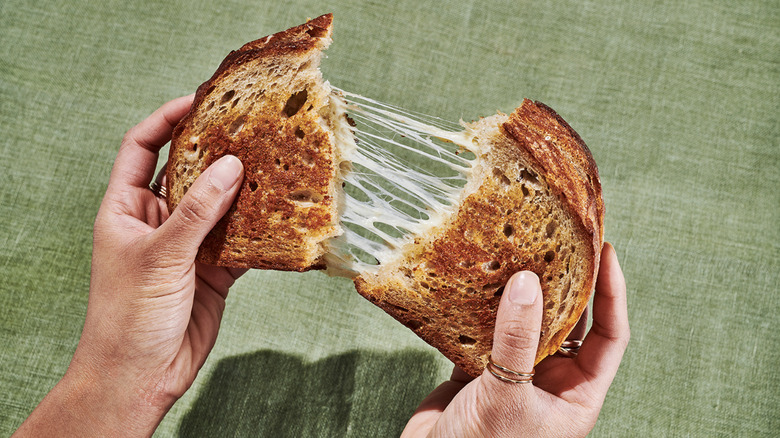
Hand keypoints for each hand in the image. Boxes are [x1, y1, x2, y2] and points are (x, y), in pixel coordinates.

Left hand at [14, 96, 244, 436]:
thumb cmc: (128, 316)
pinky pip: (239, 240)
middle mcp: (157, 220)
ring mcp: (187, 244)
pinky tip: (280, 217)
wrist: (141, 375)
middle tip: (250, 129)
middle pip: (187, 171)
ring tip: (273, 165)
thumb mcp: (160, 256)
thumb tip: (230, 165)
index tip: (199, 100)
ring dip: (243, 189)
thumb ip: (197, 211)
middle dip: (215, 151)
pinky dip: (259, 230)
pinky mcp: (213, 269)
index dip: (166, 119)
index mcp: (126, 207)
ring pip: (219, 205)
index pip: (141, 146)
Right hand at [402, 243, 628, 436]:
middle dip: (569, 283)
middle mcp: (551, 381)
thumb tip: (528, 281)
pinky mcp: (480, 370)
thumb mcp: (507, 397)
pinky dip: (485, 306)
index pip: (611, 336)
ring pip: (530, 322)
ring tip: (523, 251)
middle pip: (573, 322)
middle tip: (563, 240)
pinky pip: (490, 329)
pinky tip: (480, 281)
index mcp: (575, 395)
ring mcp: (516, 375)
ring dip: (526, 292)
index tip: (606, 251)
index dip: (613, 293)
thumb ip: (517, 340)